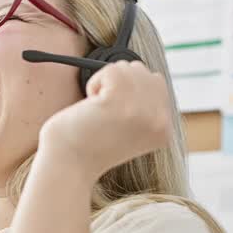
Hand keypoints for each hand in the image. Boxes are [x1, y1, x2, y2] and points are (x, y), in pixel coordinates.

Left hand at [38, 61, 172, 181]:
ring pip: (127, 67)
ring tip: (98, 111)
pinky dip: (94, 83)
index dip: (129, 91)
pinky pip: (110, 70)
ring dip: (106, 84)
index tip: (115, 115)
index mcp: (164, 130)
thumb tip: (146, 73)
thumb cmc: (90, 145)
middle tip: (106, 113)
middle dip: (119, 84)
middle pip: (143, 71)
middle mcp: (160, 120)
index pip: (157, 84)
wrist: (69, 164)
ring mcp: (142, 110)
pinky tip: (91, 107)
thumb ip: (146, 106)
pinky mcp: (119, 100)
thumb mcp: (131, 129)